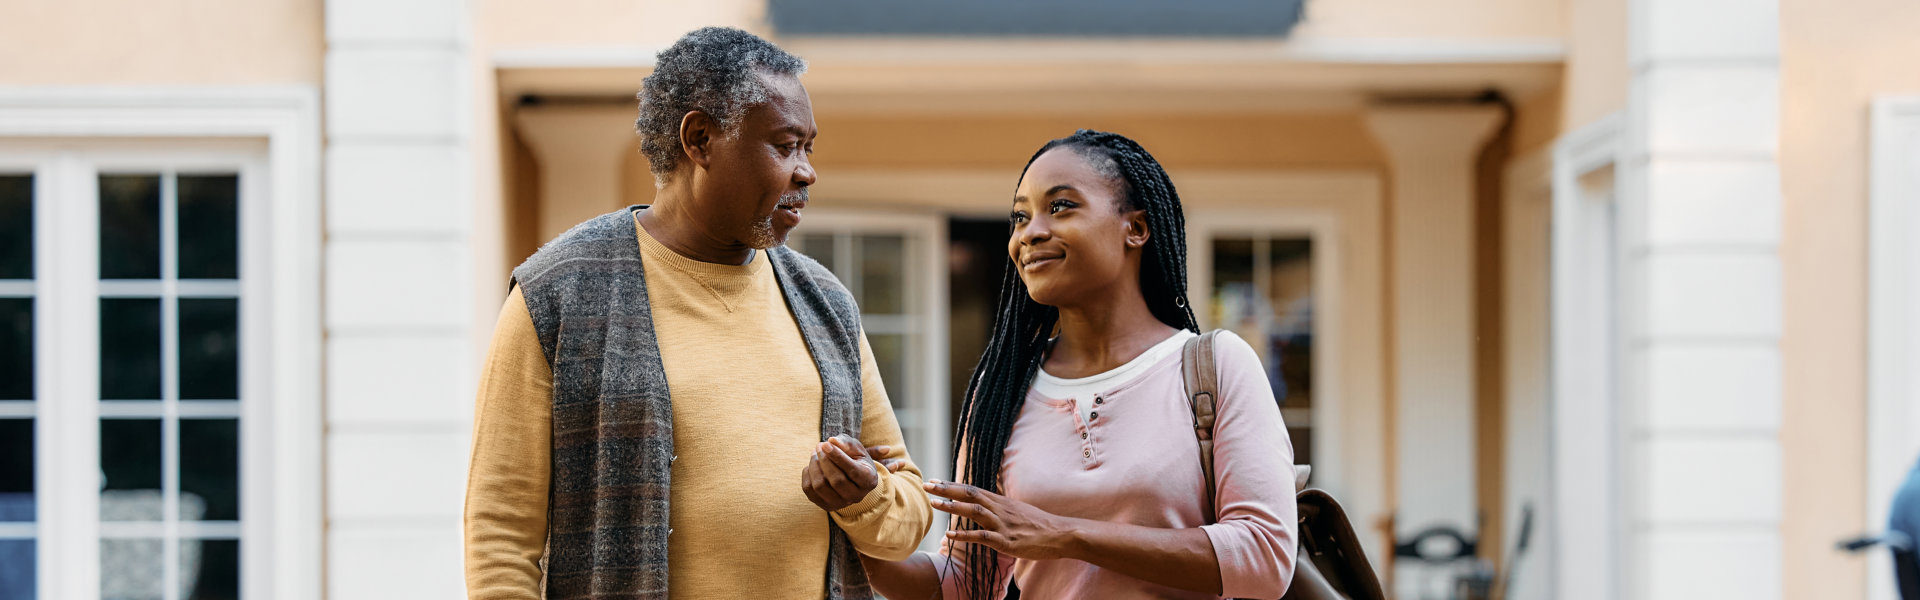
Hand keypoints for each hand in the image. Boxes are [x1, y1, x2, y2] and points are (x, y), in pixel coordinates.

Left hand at [801, 434, 883, 511]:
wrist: (852, 478)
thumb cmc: (855, 459)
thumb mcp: (856, 448)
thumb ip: (847, 442)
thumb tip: (832, 441)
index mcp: (868, 480)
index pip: (852, 470)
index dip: (837, 456)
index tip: (825, 444)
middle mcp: (856, 496)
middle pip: (836, 480)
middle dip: (824, 460)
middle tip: (819, 445)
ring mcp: (840, 504)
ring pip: (820, 486)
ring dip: (814, 466)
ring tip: (814, 454)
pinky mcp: (826, 505)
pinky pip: (808, 490)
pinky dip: (807, 474)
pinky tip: (812, 466)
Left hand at [925, 479, 1074, 560]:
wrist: (1061, 534)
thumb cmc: (1040, 525)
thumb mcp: (1018, 511)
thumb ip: (1001, 508)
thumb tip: (987, 506)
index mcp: (1002, 502)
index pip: (972, 489)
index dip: (952, 485)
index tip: (934, 480)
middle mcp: (1000, 509)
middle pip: (970, 494)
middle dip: (946, 489)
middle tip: (926, 485)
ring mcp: (1003, 524)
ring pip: (974, 511)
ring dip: (952, 506)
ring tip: (934, 503)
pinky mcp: (1007, 541)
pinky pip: (982, 536)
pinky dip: (965, 534)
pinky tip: (950, 533)